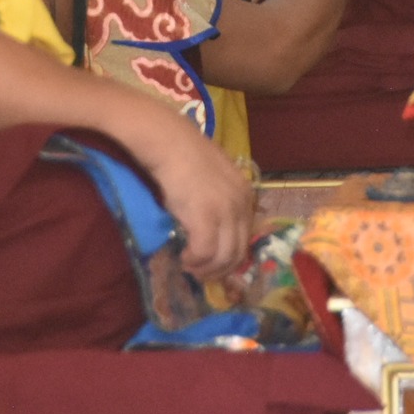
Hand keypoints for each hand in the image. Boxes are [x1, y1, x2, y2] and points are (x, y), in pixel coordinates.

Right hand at [120, 111, 254, 279]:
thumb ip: (219, 200)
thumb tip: (212, 228)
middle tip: (200, 272)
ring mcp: (225, 211)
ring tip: (190, 265)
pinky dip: (195, 260)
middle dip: (219, 269)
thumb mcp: (213, 179)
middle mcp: (240, 204)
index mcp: (245, 195)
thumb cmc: (183, 156)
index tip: (212, 263)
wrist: (168, 141)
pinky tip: (184, 258)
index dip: (229, 256)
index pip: (246, 238)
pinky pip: (204, 252)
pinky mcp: (205, 217)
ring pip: (223, 257)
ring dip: (206, 268)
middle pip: (238, 252)